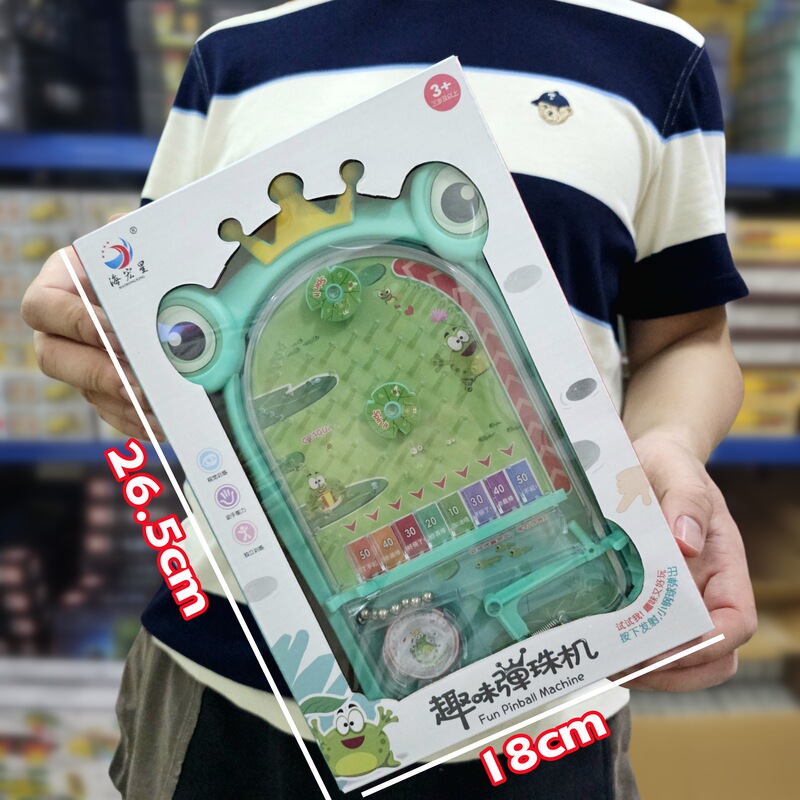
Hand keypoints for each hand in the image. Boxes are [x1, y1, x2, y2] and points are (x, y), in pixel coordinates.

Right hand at [20, 246, 163, 440]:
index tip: (114, 332)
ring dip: (120, 404)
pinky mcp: (106, 391)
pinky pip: (112, 412)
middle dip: (98, 372)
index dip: (75, 322)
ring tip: (155, 408)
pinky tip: (161, 423)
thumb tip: (124, 226)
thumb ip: (128, 232)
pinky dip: (135, 420)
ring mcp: (81, 363)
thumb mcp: (135, 237)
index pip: (43, 307)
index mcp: (57, 286)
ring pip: (86, 392)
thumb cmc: (144, 255)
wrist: (164, 281)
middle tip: (135, 381)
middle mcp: (59, 330)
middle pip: (55, 358)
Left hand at [618, 433, 756, 690]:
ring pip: (678, 657)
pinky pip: (645, 637)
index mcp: (723, 564)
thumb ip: (687, 501)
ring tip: (605, 661)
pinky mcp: (645, 598)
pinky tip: (596, 643)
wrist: (645, 459)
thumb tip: (687, 543)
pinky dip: (626, 649)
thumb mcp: (678, 470)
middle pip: (712, 657)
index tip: (669, 646)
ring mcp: (676, 598)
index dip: (710, 645)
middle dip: (673, 670)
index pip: (736, 622)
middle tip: (625, 665)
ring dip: (646, 669)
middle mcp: (705, 589)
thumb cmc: (669, 464)